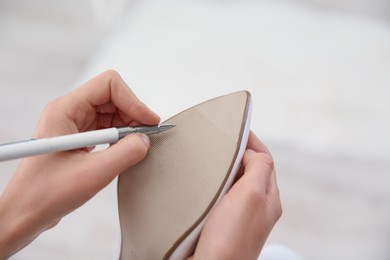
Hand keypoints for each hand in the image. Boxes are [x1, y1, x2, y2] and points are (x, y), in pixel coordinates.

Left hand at [0, 70, 159, 257]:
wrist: (26, 212)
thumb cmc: (46, 194)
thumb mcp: (92, 175)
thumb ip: (124, 154)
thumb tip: (145, 140)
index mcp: (65, 110)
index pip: (108, 85)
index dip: (133, 100)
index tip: (149, 122)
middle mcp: (69, 111)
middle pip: (113, 97)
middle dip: (133, 114)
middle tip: (146, 136)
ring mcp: (74, 123)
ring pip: (112, 112)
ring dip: (128, 126)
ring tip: (134, 147)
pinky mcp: (80, 137)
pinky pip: (107, 127)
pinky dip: (121, 137)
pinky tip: (123, 151)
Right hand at [190, 132, 281, 259]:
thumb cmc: (231, 240)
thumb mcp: (253, 196)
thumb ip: (259, 168)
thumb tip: (252, 152)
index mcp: (268, 198)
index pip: (265, 160)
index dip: (253, 141)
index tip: (239, 127)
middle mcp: (256, 206)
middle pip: (251, 169)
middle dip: (238, 152)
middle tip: (222, 140)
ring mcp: (238, 215)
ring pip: (235, 181)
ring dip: (225, 167)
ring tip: (211, 157)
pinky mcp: (220, 222)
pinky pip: (220, 194)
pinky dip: (214, 182)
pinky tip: (203, 182)